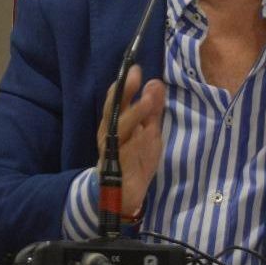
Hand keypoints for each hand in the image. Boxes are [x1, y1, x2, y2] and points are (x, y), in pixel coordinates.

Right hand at [96, 65, 164, 217]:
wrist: (125, 195)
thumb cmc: (136, 158)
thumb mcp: (149, 131)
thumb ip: (152, 110)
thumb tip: (156, 82)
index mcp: (115, 122)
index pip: (118, 99)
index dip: (125, 84)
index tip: (135, 68)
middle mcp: (109, 133)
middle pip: (114, 109)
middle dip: (124, 92)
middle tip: (135, 76)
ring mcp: (111, 150)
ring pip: (119, 128)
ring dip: (134, 113)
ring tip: (148, 101)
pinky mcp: (116, 167)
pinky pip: (125, 152)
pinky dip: (136, 142)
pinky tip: (146, 132)